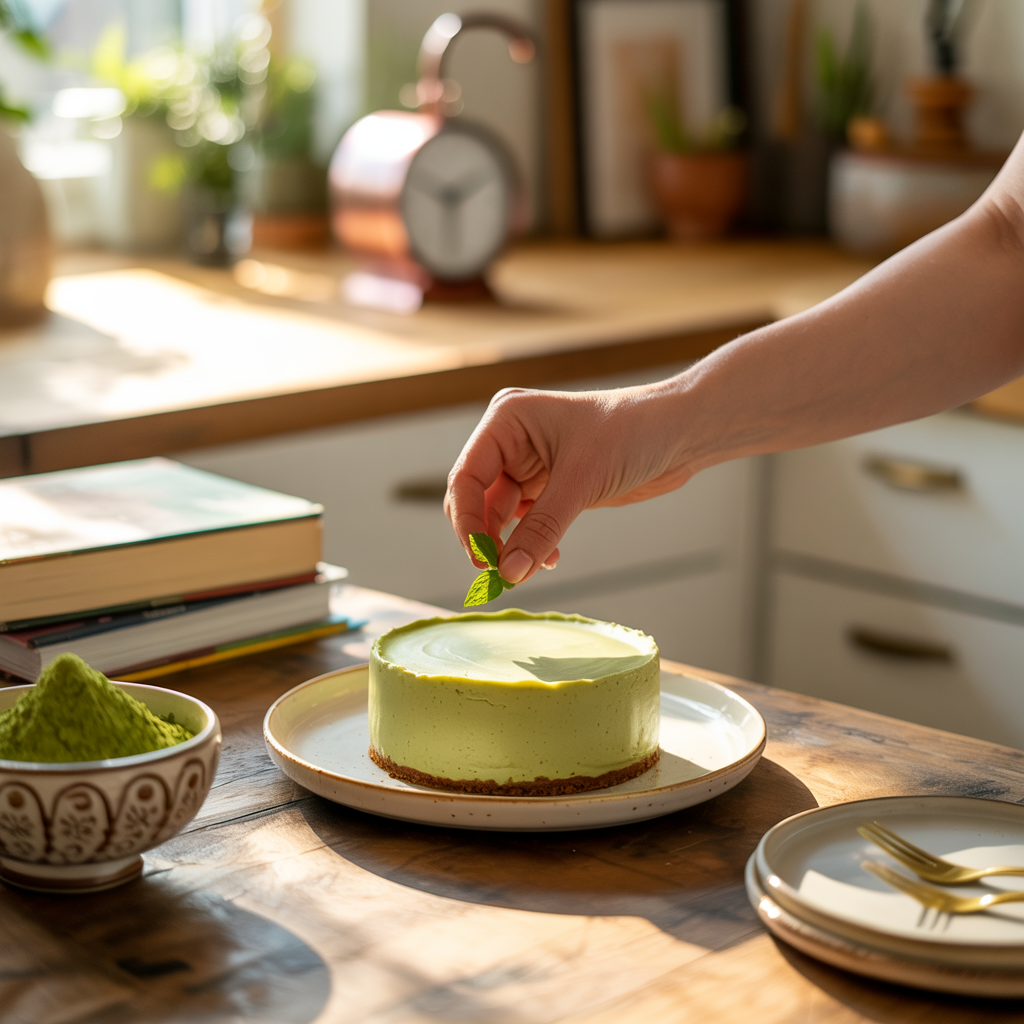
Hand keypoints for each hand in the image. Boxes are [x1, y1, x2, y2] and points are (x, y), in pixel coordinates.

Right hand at [445, 382, 691, 583]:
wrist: (681, 432)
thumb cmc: (634, 432)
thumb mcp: (582, 480)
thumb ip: (541, 528)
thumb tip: (509, 572)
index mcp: (507, 421)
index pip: (466, 477)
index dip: (467, 522)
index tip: (481, 559)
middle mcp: (511, 441)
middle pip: (476, 501)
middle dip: (486, 539)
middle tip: (502, 574)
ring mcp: (529, 466)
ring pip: (499, 517)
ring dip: (511, 547)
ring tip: (529, 570)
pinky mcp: (550, 488)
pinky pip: (525, 525)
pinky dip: (532, 545)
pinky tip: (550, 559)